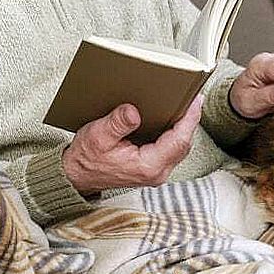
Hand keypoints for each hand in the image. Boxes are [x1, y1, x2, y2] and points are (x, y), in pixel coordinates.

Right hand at [62, 95, 203, 193]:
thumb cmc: (87, 158)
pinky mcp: (154, 167)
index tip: (195, 101)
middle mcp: (158, 172)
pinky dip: (177, 133)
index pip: (178, 141)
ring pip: (181, 147)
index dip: (190, 119)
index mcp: (148, 166)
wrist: (78, 176)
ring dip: (185, 127)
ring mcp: (158, 171)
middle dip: (190, 120)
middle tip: (194, 97)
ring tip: (188, 105)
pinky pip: (173, 149)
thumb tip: (134, 111)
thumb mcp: (97, 136)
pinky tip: (175, 119)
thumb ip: (118, 124)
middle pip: (184, 144)